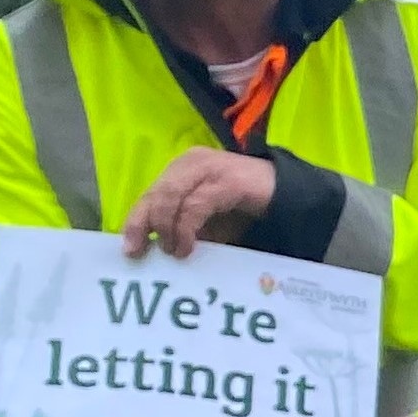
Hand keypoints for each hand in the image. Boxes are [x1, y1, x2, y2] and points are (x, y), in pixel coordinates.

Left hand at [120, 149, 272, 259]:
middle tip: (143, 253)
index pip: (149, 194)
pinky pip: (195, 206)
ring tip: (174, 251)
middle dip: (144, 225)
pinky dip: (186, 228)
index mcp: (181, 170)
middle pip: (155, 194)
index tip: (129, 248)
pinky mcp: (226, 181)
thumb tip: (153, 248)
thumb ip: (180, 226)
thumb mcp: (206, 221)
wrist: (288, 197)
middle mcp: (189, 163)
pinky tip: (188, 246)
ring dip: (167, 229)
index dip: (135, 221)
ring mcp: (208, 169)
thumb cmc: (243, 211)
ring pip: (169, 197)